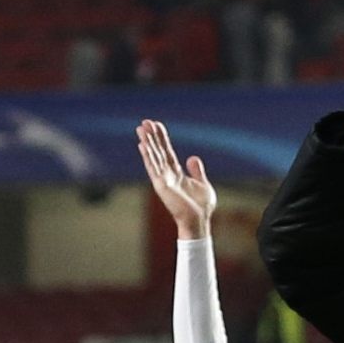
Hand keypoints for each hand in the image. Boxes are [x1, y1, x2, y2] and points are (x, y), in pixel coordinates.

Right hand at [135, 120, 215, 239]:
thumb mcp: (202, 183)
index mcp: (176, 173)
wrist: (199, 220)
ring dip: (147, 143)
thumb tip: (192, 157)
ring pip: (153, 157)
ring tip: (140, 129)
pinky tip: (143, 146)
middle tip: (144, 122)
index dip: (161, 138)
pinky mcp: (162, 186)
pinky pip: (153, 168)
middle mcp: (167, 175)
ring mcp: (163, 180)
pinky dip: (148, 156)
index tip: (156, 125)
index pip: (166, 152)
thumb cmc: (201, 206)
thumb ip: (197, 171)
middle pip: (158, 151)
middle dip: (151, 137)